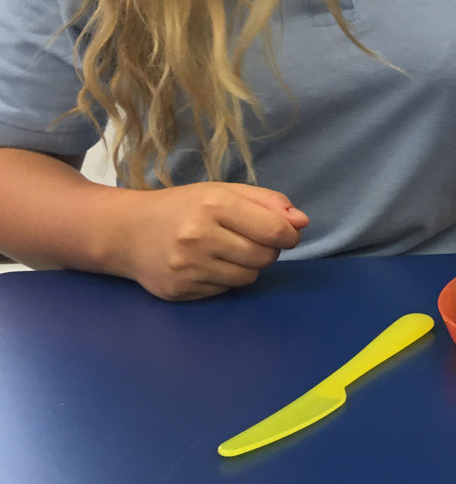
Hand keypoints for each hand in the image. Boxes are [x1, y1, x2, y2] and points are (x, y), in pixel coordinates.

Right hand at [111, 182, 307, 300]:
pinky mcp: (179, 291)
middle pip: (264, 257)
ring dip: (249, 266)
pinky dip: (226, 279)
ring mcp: (187, 267)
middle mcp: (199, 237)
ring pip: (248, 277)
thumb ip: (268, 202)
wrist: (126, 232)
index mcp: (214, 205)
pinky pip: (225, 290)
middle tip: (251, 240)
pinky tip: (208, 265)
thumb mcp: (224, 192)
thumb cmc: (183, 207)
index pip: (274, 231)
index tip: (287, 234)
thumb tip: (302, 222)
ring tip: (228, 251)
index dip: (290, 235)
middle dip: (268, 250)